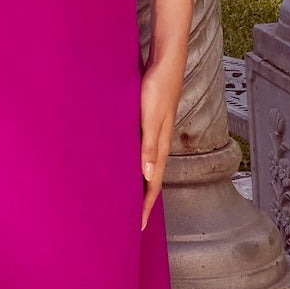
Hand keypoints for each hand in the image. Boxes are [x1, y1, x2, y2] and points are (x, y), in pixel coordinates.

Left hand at [138, 55, 177, 224]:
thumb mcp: (151, 117)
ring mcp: (154, 135)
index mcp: (160, 147)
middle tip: (128, 222)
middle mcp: (159, 144)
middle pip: (150, 180)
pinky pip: (141, 152)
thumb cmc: (157, 87)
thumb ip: (150, 145)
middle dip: (141, 202)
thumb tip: (147, 176)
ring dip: (137, 185)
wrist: (165, 62)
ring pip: (145, 167)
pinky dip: (134, 165)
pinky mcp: (148, 124)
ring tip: (125, 200)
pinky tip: (124, 166)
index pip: (152, 184)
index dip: (145, 206)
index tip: (137, 226)